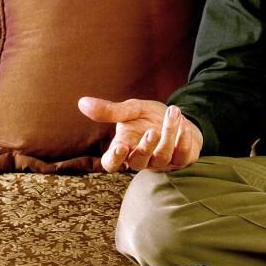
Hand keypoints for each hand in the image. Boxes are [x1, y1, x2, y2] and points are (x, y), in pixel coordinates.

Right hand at [76, 96, 202, 172]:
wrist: (177, 118)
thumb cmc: (149, 118)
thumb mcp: (131, 110)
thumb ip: (110, 110)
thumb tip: (82, 102)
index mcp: (124, 148)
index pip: (112, 163)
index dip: (114, 159)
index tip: (120, 146)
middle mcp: (141, 159)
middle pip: (138, 162)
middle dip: (145, 147)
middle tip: (152, 131)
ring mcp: (161, 162)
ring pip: (162, 156)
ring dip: (168, 134)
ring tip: (173, 112)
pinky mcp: (181, 160)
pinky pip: (182, 156)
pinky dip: (184, 141)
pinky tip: (184, 125)